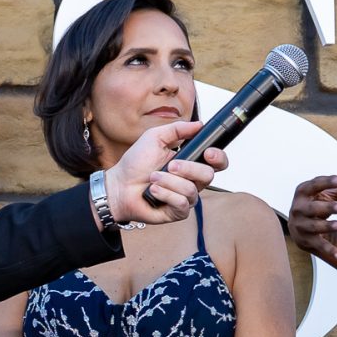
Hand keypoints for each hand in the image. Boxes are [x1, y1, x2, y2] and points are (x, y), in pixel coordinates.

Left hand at [110, 119, 225, 225]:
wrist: (118, 185)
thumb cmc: (135, 163)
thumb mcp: (154, 138)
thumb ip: (177, 129)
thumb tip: (199, 124)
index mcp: (190, 163)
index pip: (217, 162)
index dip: (218, 158)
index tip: (208, 153)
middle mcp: (192, 181)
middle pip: (208, 176)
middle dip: (188, 169)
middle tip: (170, 166)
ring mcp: (185, 198)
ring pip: (192, 190)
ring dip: (169, 181)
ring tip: (153, 178)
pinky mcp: (177, 212)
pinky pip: (182, 204)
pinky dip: (166, 194)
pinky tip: (153, 191)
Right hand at [288, 173, 336, 263]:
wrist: (300, 226)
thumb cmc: (317, 204)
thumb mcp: (331, 194)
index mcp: (303, 192)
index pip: (313, 185)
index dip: (327, 182)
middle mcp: (298, 208)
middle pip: (312, 208)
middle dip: (327, 207)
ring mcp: (301, 225)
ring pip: (313, 227)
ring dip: (326, 227)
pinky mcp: (306, 240)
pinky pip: (319, 245)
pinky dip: (329, 251)